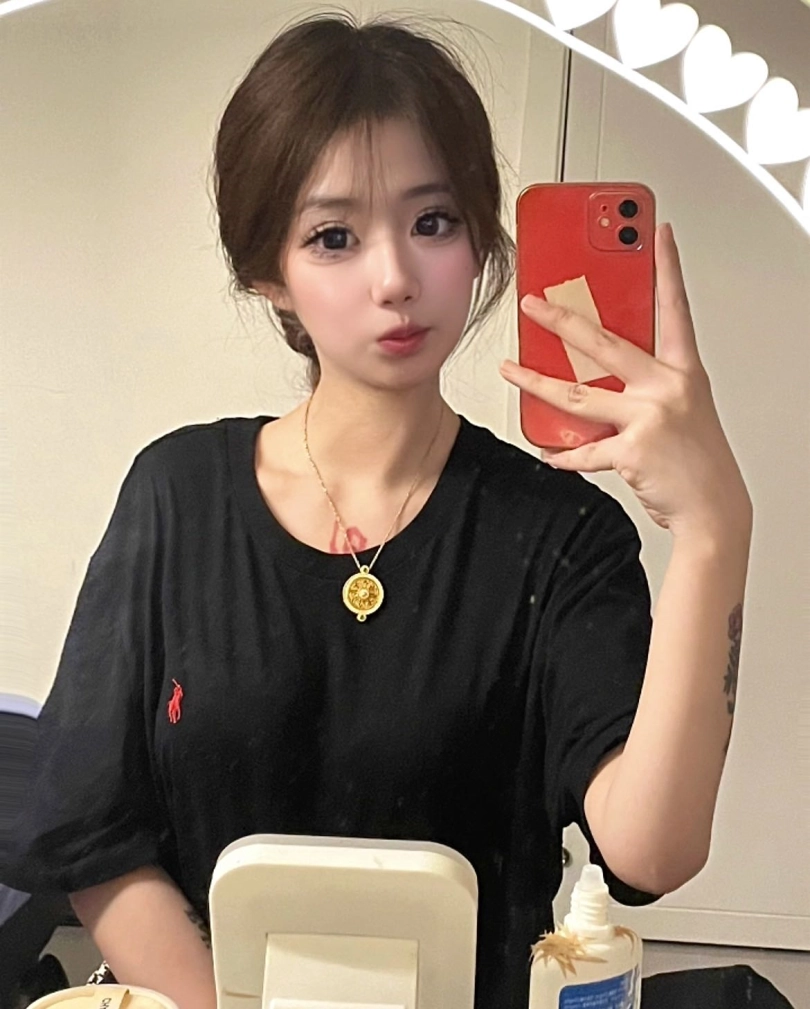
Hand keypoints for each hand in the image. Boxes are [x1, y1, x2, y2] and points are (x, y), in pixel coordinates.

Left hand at [499, 224, 751, 539]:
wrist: (713, 508)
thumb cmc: (697, 459)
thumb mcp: (683, 407)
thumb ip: (646, 384)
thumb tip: (597, 373)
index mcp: (682, 371)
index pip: (675, 309)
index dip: (667, 269)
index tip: (658, 234)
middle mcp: (666, 388)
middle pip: (604, 343)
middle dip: (561, 320)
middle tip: (533, 303)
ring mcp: (649, 417)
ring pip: (577, 394)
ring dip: (536, 383)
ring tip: (510, 370)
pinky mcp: (632, 450)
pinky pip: (584, 450)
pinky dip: (563, 455)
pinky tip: (549, 454)